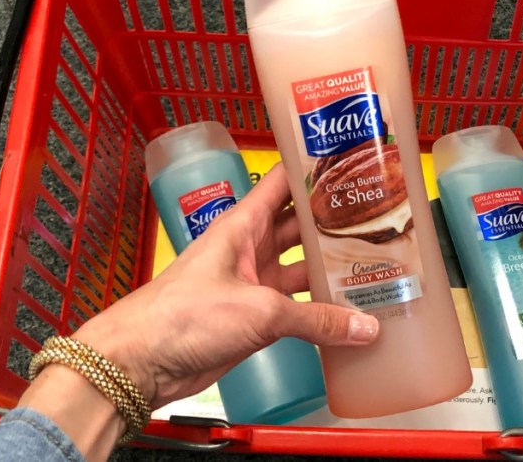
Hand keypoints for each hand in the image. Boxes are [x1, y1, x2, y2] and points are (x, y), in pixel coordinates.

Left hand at [68, 163, 379, 407]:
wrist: (141, 363)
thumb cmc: (183, 316)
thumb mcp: (258, 311)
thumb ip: (315, 319)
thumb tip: (365, 328)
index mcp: (244, 224)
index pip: (285, 182)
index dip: (315, 168)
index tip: (352, 159)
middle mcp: (251, 247)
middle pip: (301, 225)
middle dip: (336, 222)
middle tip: (381, 217)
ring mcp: (254, 282)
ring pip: (302, 268)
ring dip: (332, 270)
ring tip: (377, 264)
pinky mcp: (254, 317)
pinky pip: (296, 307)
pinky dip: (321, 311)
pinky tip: (350, 313)